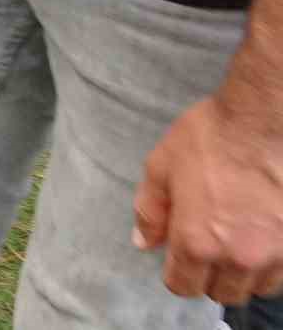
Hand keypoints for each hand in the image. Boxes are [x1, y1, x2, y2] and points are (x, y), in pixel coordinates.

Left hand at [134, 93, 282, 303]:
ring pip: (256, 286)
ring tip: (237, 244)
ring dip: (243, 273)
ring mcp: (275, 253)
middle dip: (210, 277)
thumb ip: (149, 210)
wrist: (264, 120)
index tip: (178, 257)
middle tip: (208, 248)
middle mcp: (237, 257)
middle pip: (222, 292)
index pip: (183, 286)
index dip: (177, 273)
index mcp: (196, 242)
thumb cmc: (210, 138)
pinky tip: (262, 239)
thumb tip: (144, 242)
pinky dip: (271, 264)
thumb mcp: (161, 167)